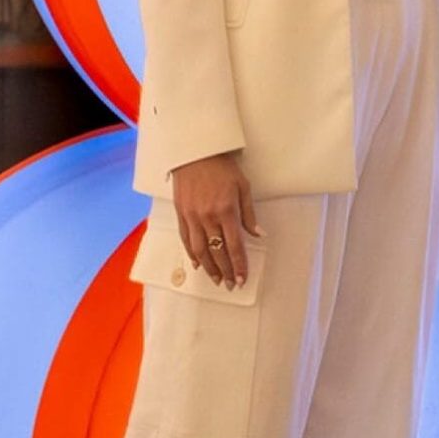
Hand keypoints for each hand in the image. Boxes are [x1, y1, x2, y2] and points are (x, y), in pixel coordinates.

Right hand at [169, 152, 258, 288]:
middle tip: (230, 284)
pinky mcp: (181, 214)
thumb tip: (258, 234)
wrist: (195, 152)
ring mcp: (191, 216)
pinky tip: (198, 263)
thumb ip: (249, 213)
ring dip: (208, 268)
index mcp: (226, 210)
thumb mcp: (243, 186)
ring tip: (216, 279)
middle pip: (217, 252)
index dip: (239, 264)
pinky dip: (192, 254)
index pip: (234, 245)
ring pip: (200, 250)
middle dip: (225, 271)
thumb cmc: (222, 166)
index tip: (242, 278)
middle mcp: (207, 217)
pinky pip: (185, 239)